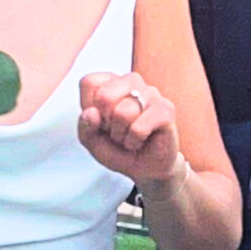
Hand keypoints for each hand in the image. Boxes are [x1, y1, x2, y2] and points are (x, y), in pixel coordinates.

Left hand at [78, 72, 182, 186]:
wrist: (146, 167)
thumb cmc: (120, 149)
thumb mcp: (92, 141)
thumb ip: (85, 127)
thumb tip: (91, 112)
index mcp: (112, 82)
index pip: (89, 82)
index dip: (88, 107)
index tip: (100, 120)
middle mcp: (132, 82)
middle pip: (105, 95)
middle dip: (106, 122)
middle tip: (115, 130)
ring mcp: (151, 93)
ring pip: (123, 112)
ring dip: (121, 134)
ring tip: (128, 136)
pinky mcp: (165, 110)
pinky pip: (139, 127)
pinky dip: (134, 141)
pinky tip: (139, 141)